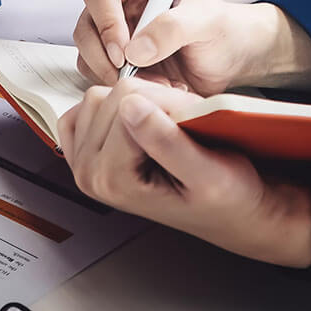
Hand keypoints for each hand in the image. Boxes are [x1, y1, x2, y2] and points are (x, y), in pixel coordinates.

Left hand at [58, 78, 310, 267]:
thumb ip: (167, 141)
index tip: (191, 122)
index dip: (167, 102)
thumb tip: (130, 105)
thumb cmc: (225, 197)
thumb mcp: (207, 173)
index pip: (127, 102)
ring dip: (134, 102)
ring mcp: (83, 163)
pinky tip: (138, 124)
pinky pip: (86, 108)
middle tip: (180, 125)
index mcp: (113, 180)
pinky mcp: (84, 151)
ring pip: (96, 97)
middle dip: (150, 101)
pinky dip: (114, 107)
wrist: (227, 213)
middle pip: (107, 97)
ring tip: (164, 126)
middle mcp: (89, 174)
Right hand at [73, 0, 310, 94]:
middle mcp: (120, 1)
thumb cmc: (224, 31)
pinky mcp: (115, 58)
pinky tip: (152, 88)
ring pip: (86, 52)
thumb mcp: (207, 22)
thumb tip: (135, 49)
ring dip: (113, 75)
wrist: (232, 59)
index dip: (106, 22)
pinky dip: (118, 86)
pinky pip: (96, 73)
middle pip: (86, 24)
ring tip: (155, 84)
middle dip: (105, 56)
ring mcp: (114, 31)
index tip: (124, 51)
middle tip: (132, 76)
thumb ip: (173, 28)